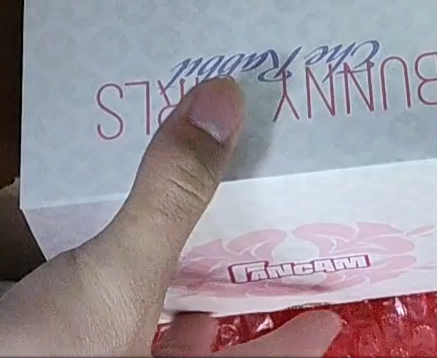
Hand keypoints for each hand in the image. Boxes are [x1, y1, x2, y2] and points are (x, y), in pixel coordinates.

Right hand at [0, 78, 341, 355]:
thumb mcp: (114, 277)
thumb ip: (169, 196)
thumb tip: (224, 104)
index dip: (301, 340)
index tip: (333, 311)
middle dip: (233, 317)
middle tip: (254, 267)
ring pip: (156, 353)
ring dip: (176, 317)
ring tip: (192, 272)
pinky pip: (106, 340)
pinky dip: (117, 312)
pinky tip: (103, 281)